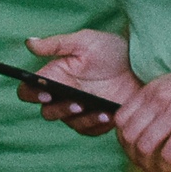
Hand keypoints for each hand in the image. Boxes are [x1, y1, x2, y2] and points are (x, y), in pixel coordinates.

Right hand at [24, 30, 139, 137]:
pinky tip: (108, 115)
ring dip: (81, 119)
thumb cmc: (111, 48)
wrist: (141, 63)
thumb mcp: (84, 41)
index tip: (44, 92)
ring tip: (98, 110)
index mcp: (56, 76)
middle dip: (59, 109)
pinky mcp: (97, 120)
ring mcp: (80, 109)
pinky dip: (96, 124)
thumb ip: (56, 44)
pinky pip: (89, 130)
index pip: (30, 90)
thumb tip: (28, 43)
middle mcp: (64, 95)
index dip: (31, 94)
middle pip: (47, 111)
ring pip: (69, 123)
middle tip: (76, 103)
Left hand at [113, 59, 170, 171]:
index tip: (133, 152)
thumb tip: (145, 121)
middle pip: (129, 136)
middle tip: (144, 167)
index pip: (121, 118)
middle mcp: (159, 98)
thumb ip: (159, 98)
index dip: (123, 140)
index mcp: (153, 87)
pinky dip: (165, 169)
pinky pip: (167, 155)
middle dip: (132, 157)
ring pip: (144, 148)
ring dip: (147, 166)